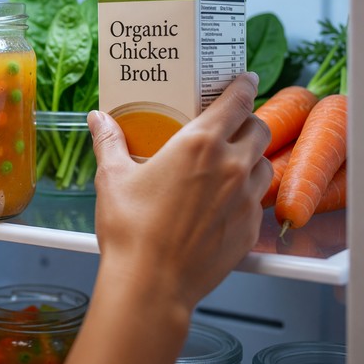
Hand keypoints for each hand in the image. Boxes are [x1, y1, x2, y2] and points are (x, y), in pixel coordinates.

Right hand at [88, 72, 271, 310]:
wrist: (152, 283)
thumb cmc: (131, 230)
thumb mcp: (113, 178)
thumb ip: (110, 141)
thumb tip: (99, 119)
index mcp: (199, 144)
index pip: (237, 100)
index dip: (244, 85)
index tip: (244, 79)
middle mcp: (231, 166)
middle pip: (259, 128)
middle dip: (248, 121)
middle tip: (230, 125)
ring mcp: (246, 198)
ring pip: (264, 164)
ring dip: (250, 158)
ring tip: (227, 164)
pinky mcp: (251, 228)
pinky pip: (259, 199)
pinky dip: (247, 193)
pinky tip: (223, 202)